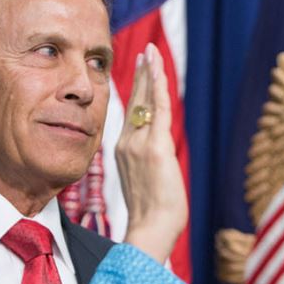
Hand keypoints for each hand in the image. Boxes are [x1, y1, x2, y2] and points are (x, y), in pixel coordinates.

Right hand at [117, 43, 186, 263]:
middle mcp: (127, 143)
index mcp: (123, 151)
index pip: (131, 113)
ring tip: (152, 53)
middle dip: (142, 75)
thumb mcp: (145, 183)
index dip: (136, 90)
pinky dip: (158, 87)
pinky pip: (157, 109)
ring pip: (145, 100)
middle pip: (135, 101)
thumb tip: (156, 160)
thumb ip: (146, 164)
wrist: (150, 230)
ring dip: (150, 73)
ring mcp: (139, 144)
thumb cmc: (152, 216)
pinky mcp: (156, 148)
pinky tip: (159, 70)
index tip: (140, 71)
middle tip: (146, 53)